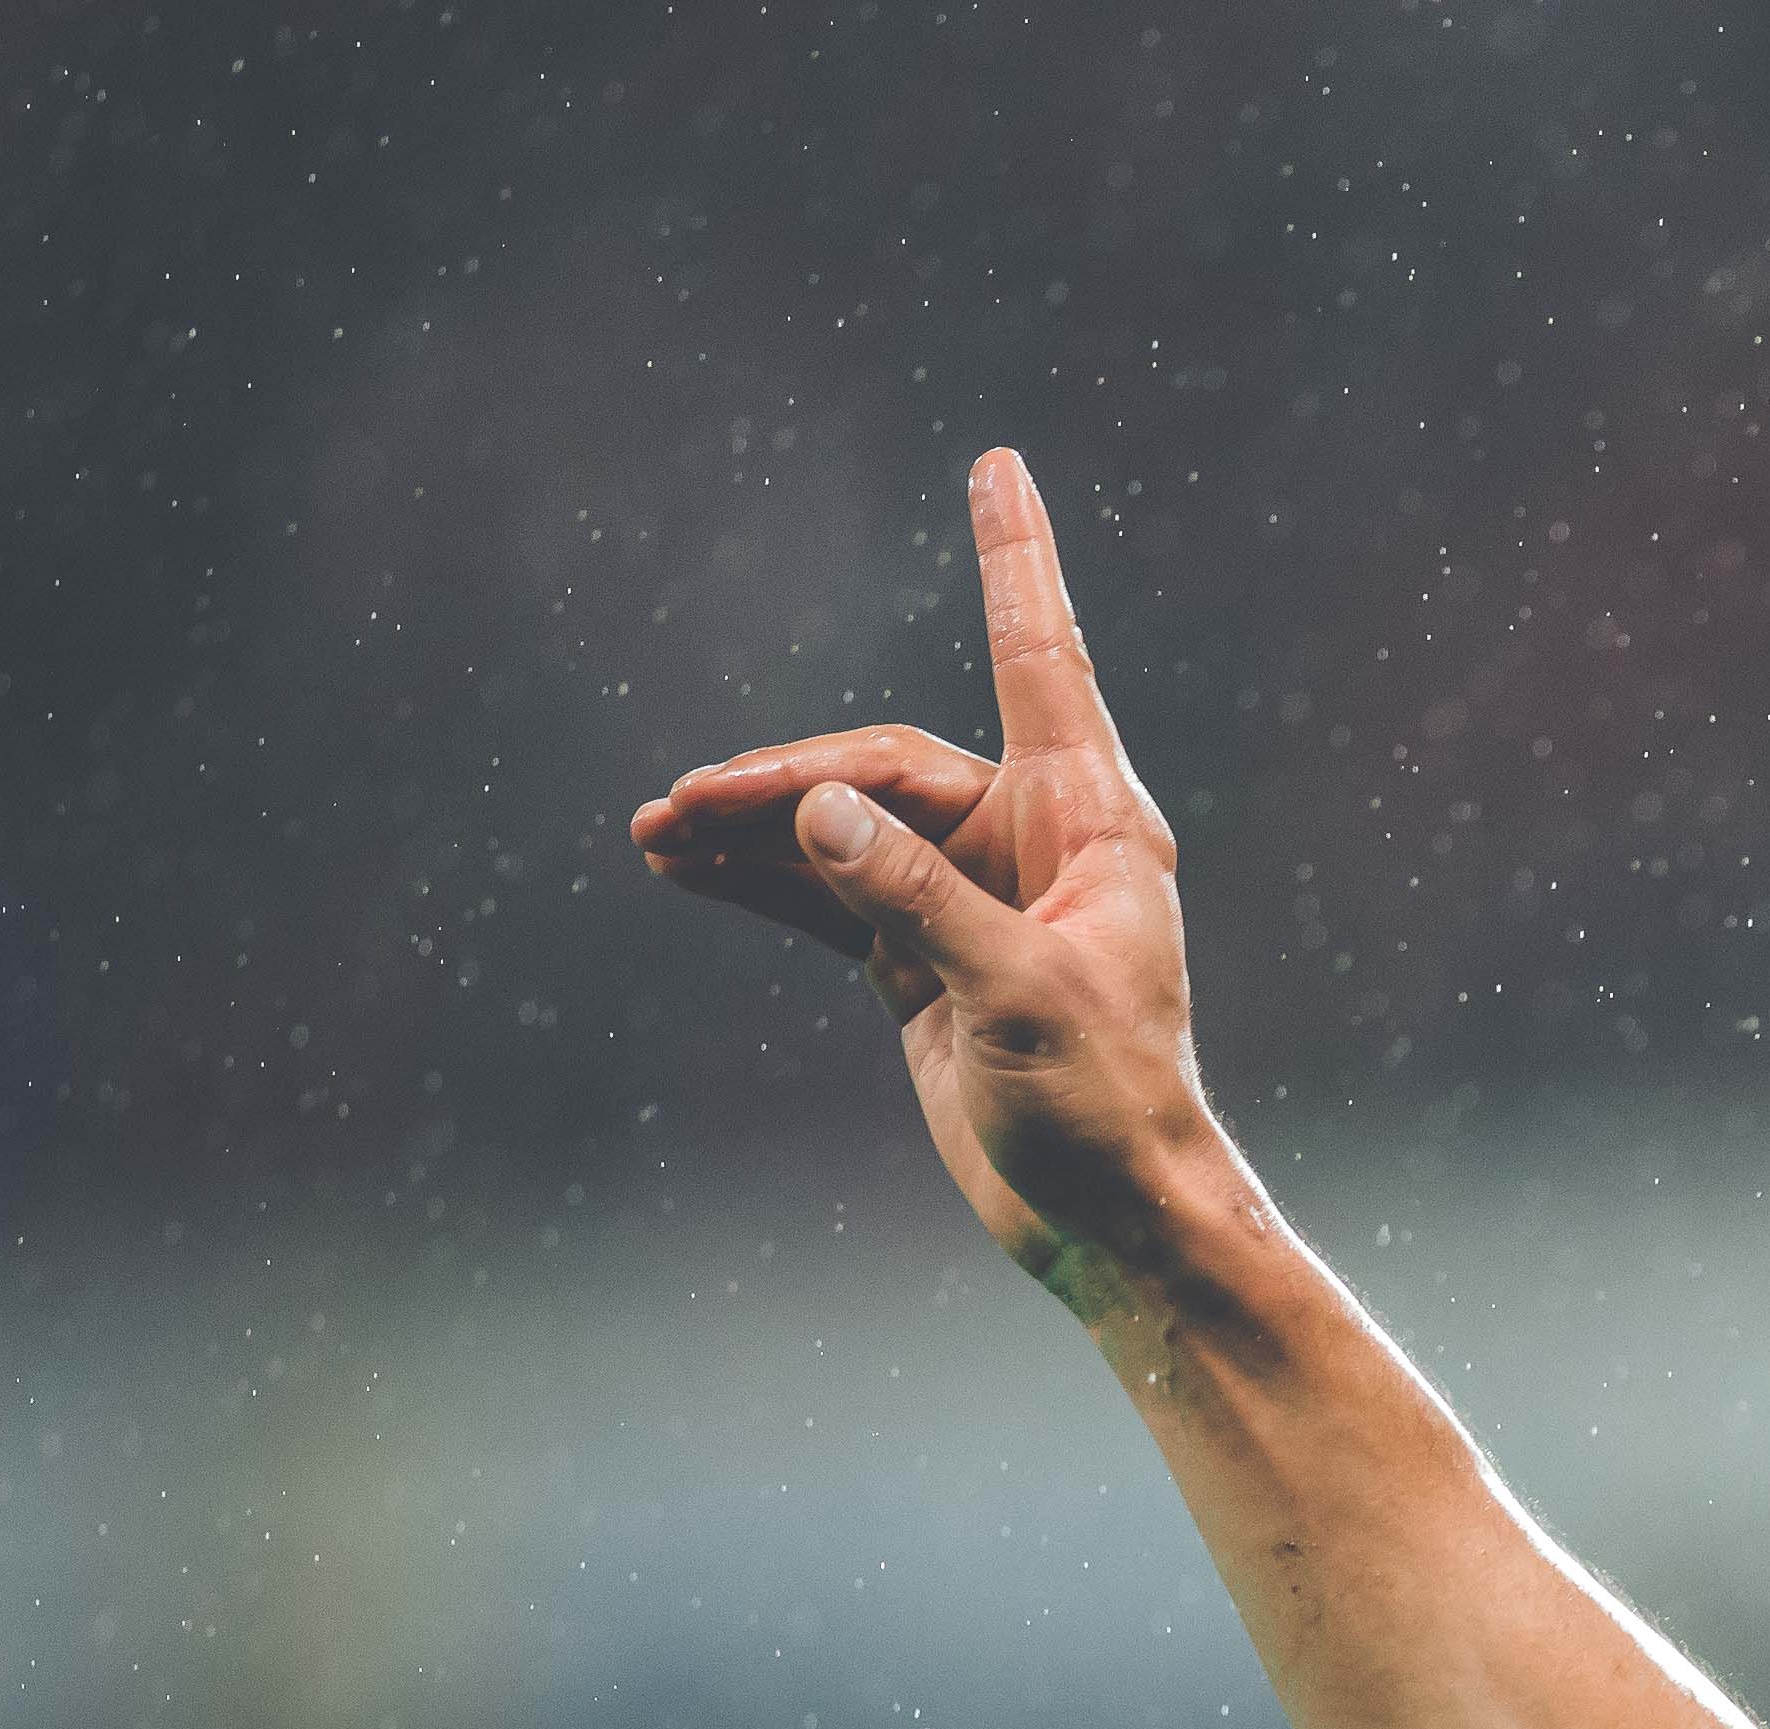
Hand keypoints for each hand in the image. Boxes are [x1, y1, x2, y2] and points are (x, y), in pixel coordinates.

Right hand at [629, 452, 1239, 1297]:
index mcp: (1090, 823)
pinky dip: (761, 881)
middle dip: (784, 782)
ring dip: (753, 828)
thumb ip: (915, 901)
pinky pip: (827, 894)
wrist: (1112, 1222)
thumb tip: (813, 813)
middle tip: (687, 807)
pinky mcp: (923, 959)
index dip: (1016, 560)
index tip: (1000, 466)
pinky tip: (686, 868)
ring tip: (656, 832)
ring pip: (844, 828)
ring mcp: (970, 899)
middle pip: (887, 767)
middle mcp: (1032, 842)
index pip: (1040, 661)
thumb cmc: (1108, 1107)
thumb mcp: (1018, 998)